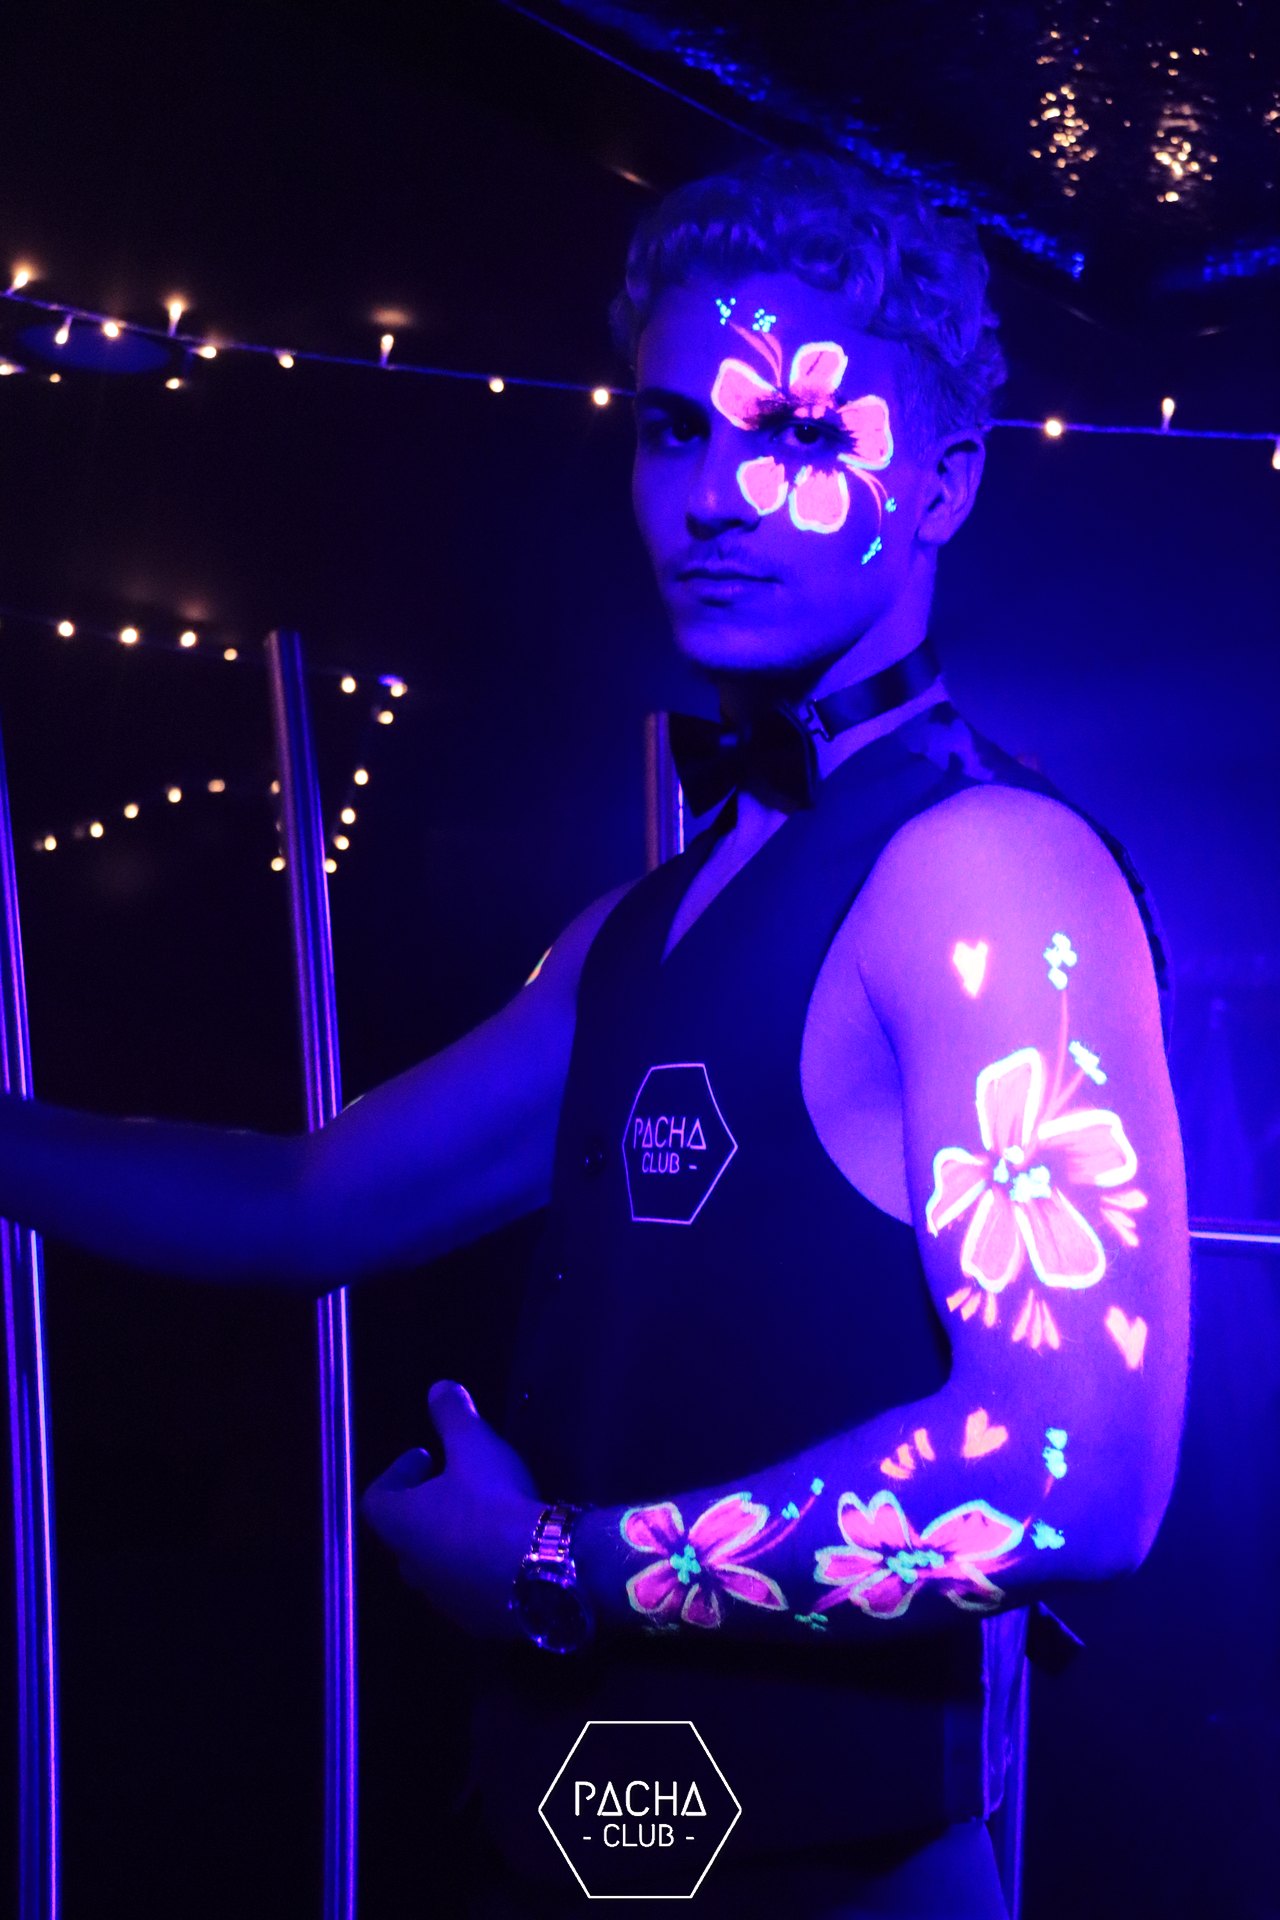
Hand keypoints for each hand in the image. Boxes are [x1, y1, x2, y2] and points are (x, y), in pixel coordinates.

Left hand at [358, 1379, 544, 1639]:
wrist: (541, 1570)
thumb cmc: (494, 1503)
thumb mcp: (475, 1446)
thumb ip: (453, 1416)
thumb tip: (439, 1388)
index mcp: (402, 1524)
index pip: (378, 1499)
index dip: (398, 1474)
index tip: (426, 1456)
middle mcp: (414, 1566)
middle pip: (406, 1534)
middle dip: (425, 1507)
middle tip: (454, 1484)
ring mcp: (445, 1598)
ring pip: (437, 1565)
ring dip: (451, 1540)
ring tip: (485, 1518)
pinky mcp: (478, 1619)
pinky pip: (468, 1589)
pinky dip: (478, 1569)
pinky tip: (509, 1552)